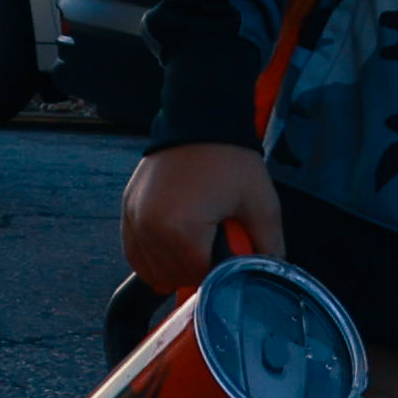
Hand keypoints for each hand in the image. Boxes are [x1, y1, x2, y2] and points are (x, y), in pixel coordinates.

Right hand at [124, 140, 282, 289]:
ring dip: (174, 266)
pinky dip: (152, 259)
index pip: (199, 277)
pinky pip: (135, 254)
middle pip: (174, 276)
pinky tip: (172, 248)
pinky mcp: (127, 211)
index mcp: (182, 230)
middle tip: (216, 244)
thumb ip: (269, 248)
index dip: (218, 271)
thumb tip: (269, 276)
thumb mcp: (261, 204)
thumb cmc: (230, 160)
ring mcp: (135, 220)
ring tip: (196, 244)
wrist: (200, 120)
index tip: (229, 254)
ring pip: (152, 270)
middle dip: (197, 268)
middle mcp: (151, 229)